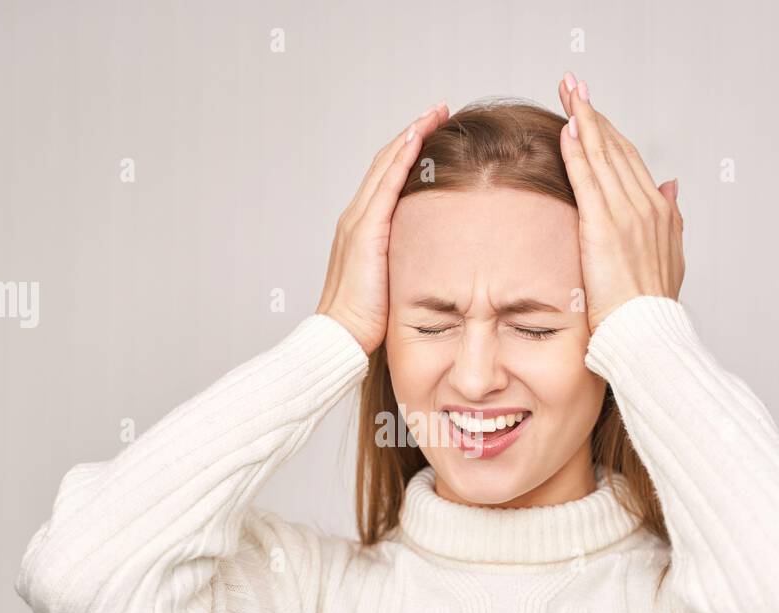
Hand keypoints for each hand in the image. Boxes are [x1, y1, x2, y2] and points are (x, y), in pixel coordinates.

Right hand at [316, 102, 450, 354]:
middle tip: (438, 111)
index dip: (408, 151)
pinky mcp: (365, 231)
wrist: (340, 336)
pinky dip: (402, 159)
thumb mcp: (392, 281)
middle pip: (386, 162)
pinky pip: (386, 185)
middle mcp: (356, 216)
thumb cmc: (366, 319)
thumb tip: (436, 259)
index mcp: (361, 228)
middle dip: (413, 133)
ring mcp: (358, 220)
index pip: (386, 178)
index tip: (432, 132)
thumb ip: (407, 261)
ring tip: (434, 114)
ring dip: (411, 136)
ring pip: (386, 165)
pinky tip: (418, 139)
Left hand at [555, 72, 684, 331]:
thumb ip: (670, 218)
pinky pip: (589, 178)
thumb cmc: (651, 309)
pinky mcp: (605, 226)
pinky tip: (567, 128)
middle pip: (617, 148)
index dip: (610, 132)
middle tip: (574, 85)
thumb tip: (672, 186)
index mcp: (660, 212)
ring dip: (584, 119)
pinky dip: (579, 150)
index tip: (592, 110)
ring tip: (567, 91)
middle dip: (594, 113)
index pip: (630, 161)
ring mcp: (627, 214)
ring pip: (603, 155)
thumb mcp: (670, 257)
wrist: (648, 333)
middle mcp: (647, 206)